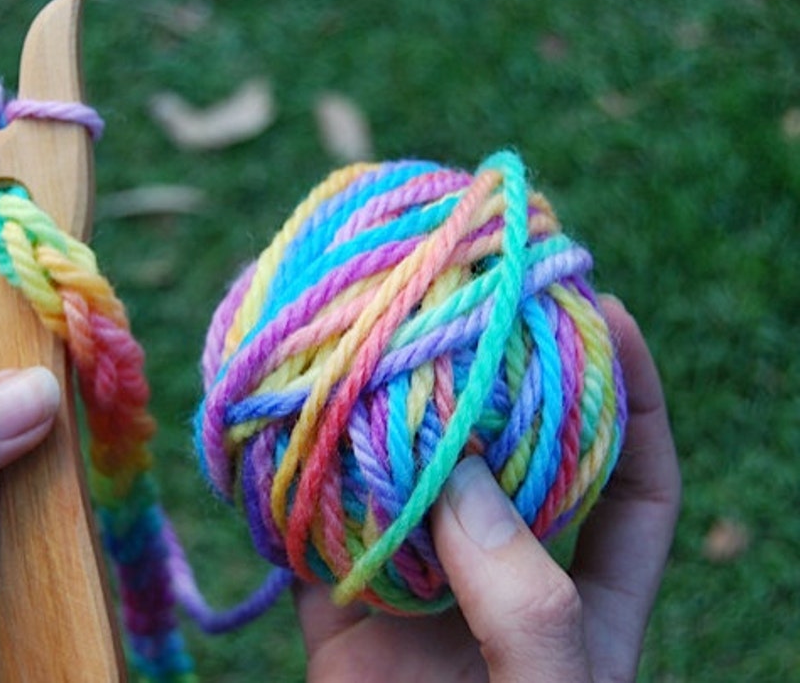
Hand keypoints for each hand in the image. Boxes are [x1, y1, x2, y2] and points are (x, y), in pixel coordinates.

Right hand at [296, 298, 680, 681]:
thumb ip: (527, 601)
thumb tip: (462, 476)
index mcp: (583, 604)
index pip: (634, 485)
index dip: (630, 396)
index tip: (604, 312)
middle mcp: (502, 584)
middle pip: (511, 462)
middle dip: (494, 385)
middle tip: (472, 301)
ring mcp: (421, 598)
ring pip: (411, 491)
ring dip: (386, 428)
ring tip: (371, 347)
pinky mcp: (344, 620)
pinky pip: (321, 540)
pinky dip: (302, 491)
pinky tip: (288, 433)